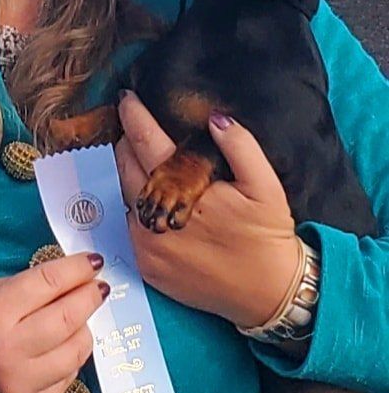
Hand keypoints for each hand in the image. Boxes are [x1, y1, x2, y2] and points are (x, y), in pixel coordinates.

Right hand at [0, 253, 105, 392]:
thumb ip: (25, 286)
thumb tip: (71, 277)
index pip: (49, 283)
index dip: (78, 269)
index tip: (94, 262)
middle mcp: (7, 352)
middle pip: (70, 318)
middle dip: (90, 297)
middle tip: (98, 287)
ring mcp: (19, 387)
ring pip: (76, 352)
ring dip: (84, 329)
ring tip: (79, 318)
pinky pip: (66, 380)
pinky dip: (70, 359)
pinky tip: (62, 347)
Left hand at [115, 91, 300, 328]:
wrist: (267, 294)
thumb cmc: (267, 236)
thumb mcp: (266, 184)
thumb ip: (240, 145)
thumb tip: (214, 117)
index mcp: (183, 189)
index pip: (145, 141)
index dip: (133, 116)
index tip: (126, 99)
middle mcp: (157, 216)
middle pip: (125, 166)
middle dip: (128, 143)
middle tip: (137, 129)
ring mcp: (147, 244)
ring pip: (124, 195)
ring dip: (132, 177)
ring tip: (150, 165)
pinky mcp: (147, 267)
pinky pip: (130, 227)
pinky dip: (138, 209)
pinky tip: (158, 203)